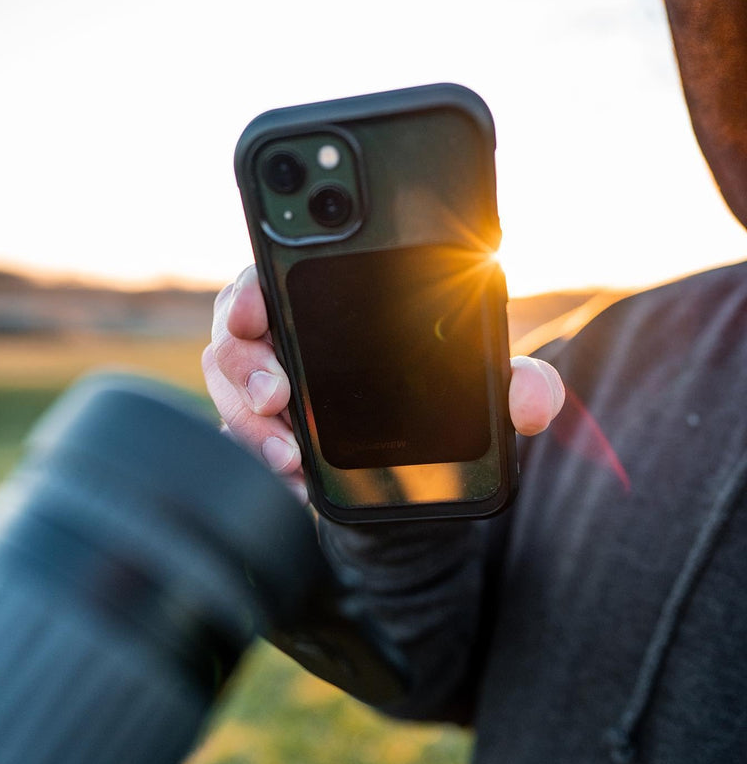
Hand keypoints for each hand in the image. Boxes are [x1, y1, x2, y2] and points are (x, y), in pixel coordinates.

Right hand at [202, 266, 564, 503]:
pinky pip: (244, 444)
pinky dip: (265, 461)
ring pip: (230, 393)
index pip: (274, 281)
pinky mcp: (271, 439)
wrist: (422, 482)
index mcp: (333, 308)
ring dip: (250, 424)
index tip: (255, 309)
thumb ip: (519, 388)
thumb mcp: (487, 397)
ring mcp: (274, 395)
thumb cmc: (444, 412)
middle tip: (277, 397)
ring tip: (289, 457)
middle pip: (236, 336)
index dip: (251, 291)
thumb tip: (532, 400)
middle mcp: (292, 345)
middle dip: (244, 365)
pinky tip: (296, 480)